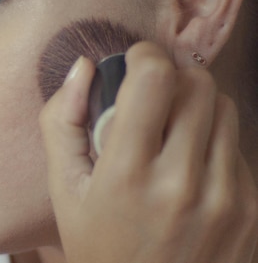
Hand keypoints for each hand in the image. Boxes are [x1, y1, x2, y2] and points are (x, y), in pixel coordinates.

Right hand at [40, 42, 257, 262]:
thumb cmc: (98, 245)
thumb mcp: (63, 189)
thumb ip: (61, 121)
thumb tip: (82, 66)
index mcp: (127, 173)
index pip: (155, 78)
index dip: (143, 56)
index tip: (133, 65)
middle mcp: (183, 182)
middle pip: (197, 83)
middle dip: (171, 77)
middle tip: (149, 99)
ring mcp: (225, 197)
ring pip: (224, 107)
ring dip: (195, 105)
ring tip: (170, 132)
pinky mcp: (251, 208)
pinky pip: (237, 143)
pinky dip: (212, 140)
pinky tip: (188, 167)